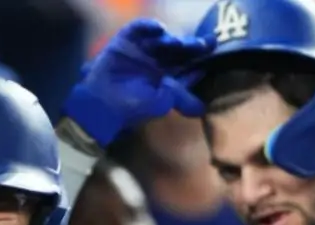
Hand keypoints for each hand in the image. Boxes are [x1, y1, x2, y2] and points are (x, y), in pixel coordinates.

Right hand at [63, 19, 210, 146]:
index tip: (213, 54)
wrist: (101, 104)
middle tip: (206, 42)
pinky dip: (148, 26)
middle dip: (192, 46)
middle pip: (177, 50)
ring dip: (171, 39)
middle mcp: (153, 62)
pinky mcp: (124, 42)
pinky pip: (138, 28)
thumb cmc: (130, 107)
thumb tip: (203, 108)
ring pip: (161, 39)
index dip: (199, 61)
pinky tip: (159, 28)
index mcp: (163, 77)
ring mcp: (139, 50)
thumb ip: (181, 100)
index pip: (186, 66)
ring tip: (178, 43)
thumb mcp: (160, 104)